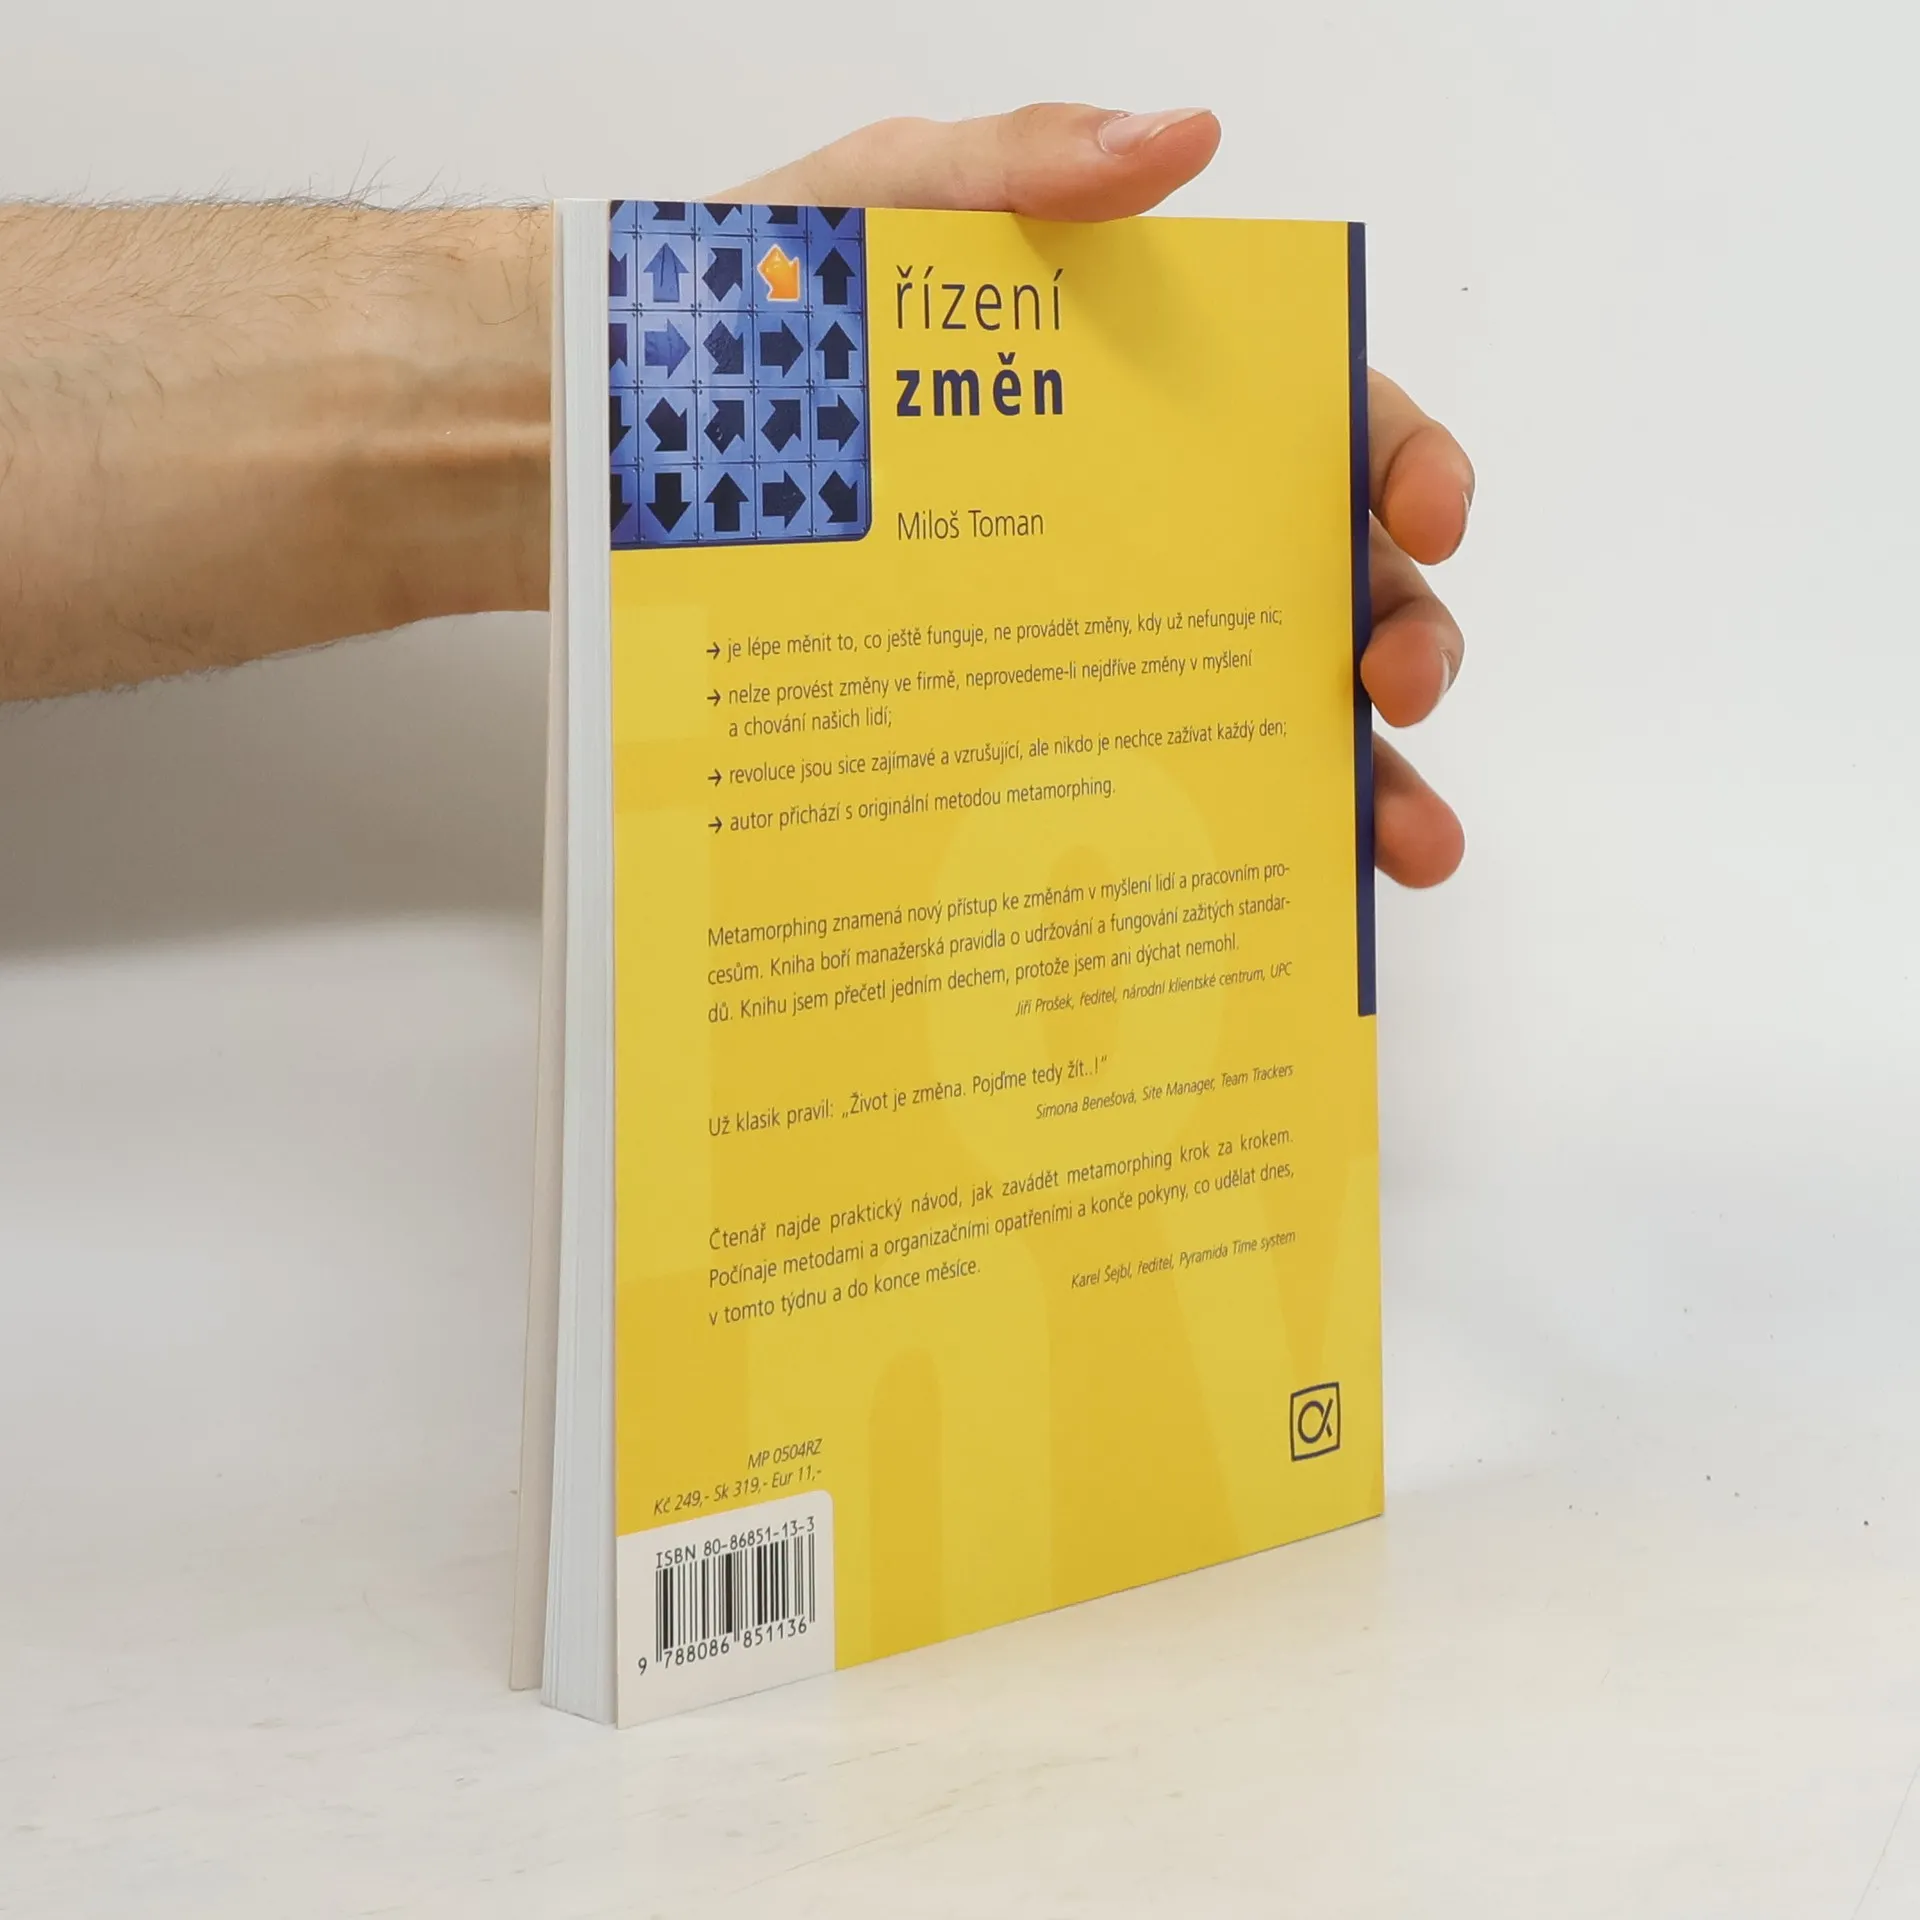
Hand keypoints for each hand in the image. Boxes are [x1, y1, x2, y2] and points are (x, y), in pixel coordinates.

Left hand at [729, 104, 1469, 888]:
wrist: (615, 453)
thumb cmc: (751, 323)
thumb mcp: (877, 213)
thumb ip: (1020, 171)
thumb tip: (1187, 141)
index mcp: (1151, 396)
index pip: (1326, 422)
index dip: (1405, 466)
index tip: (1425, 520)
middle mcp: (1149, 525)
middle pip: (1329, 586)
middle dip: (1404, 643)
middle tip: (1399, 698)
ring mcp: (1094, 634)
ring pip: (1263, 712)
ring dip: (1357, 781)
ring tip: (1399, 851)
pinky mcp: (1025, 722)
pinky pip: (1143, 784)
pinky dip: (1218, 834)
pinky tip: (1251, 885)